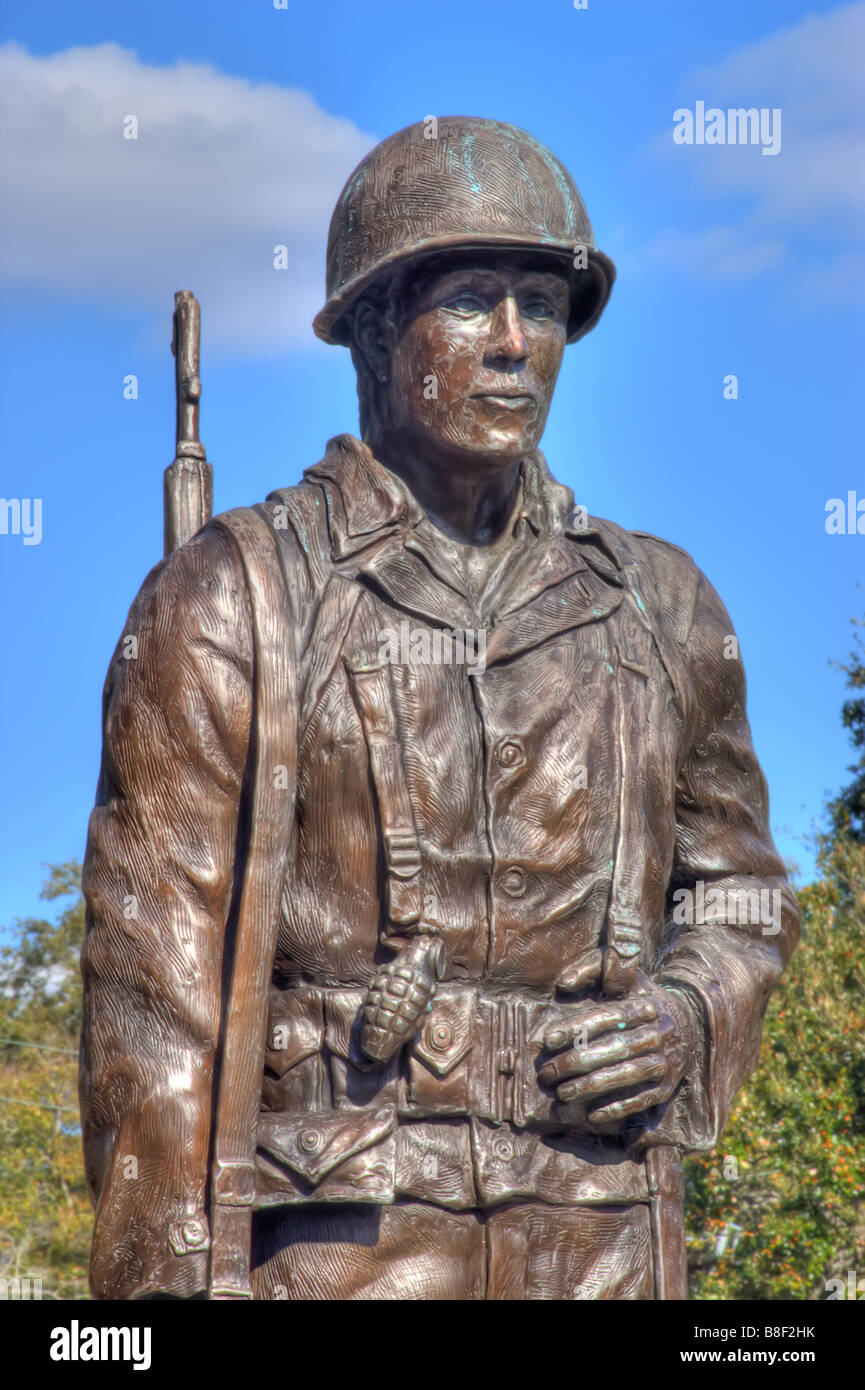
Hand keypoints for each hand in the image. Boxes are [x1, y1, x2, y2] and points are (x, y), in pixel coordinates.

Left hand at [536, 972, 692, 1127]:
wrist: (690, 1026)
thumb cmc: (642, 1000)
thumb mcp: (625, 978)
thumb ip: (592, 969)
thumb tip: (564, 983)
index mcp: (646, 1006)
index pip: (607, 1017)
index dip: (576, 1028)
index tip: (548, 1040)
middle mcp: (659, 1033)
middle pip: (615, 1048)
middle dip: (577, 1062)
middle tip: (547, 1072)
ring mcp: (666, 1061)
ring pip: (627, 1075)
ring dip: (593, 1087)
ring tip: (563, 1093)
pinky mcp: (668, 1086)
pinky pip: (643, 1099)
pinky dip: (618, 1107)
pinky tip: (592, 1114)